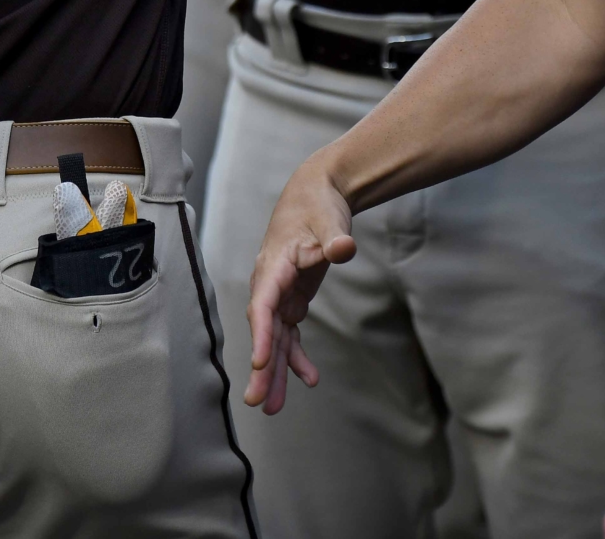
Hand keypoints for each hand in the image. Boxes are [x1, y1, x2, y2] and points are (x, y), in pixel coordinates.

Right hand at [244, 157, 357, 414]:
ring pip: (274, 339)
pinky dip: (296, 357)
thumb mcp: (329, 221)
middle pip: (264, 331)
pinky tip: (308, 378)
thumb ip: (334, 237)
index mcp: (274, 266)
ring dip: (274, 372)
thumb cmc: (318, 207)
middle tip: (259, 403)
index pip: (264, 306)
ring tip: (273, 407)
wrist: (313, 195)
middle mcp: (271, 284)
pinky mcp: (291, 298)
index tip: (260, 364)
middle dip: (262, 368)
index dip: (261, 336)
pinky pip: (289, 334)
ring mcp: (280, 293)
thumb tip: (345, 248)